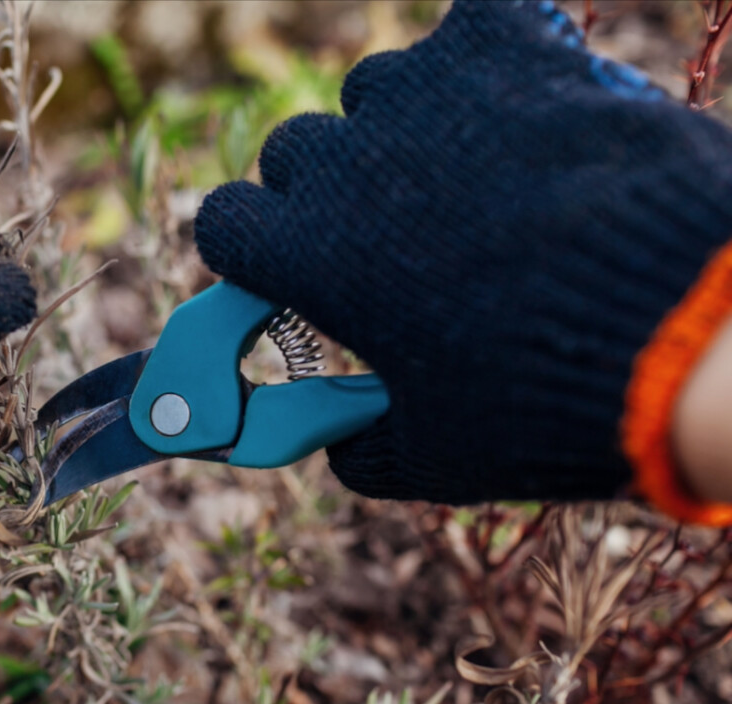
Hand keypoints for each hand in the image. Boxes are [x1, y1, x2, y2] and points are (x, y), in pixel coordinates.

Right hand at [195, 0, 731, 513]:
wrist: (685, 334)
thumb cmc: (543, 402)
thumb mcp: (432, 454)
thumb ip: (360, 443)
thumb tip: (341, 440)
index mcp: (308, 252)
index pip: (224, 222)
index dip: (255, 250)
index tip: (289, 270)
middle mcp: (348, 163)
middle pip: (295, 153)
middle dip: (327, 193)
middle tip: (391, 238)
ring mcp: (426, 99)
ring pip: (376, 91)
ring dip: (403, 131)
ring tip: (473, 181)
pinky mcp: (509, 51)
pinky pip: (474, 23)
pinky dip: (486, 55)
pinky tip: (519, 100)